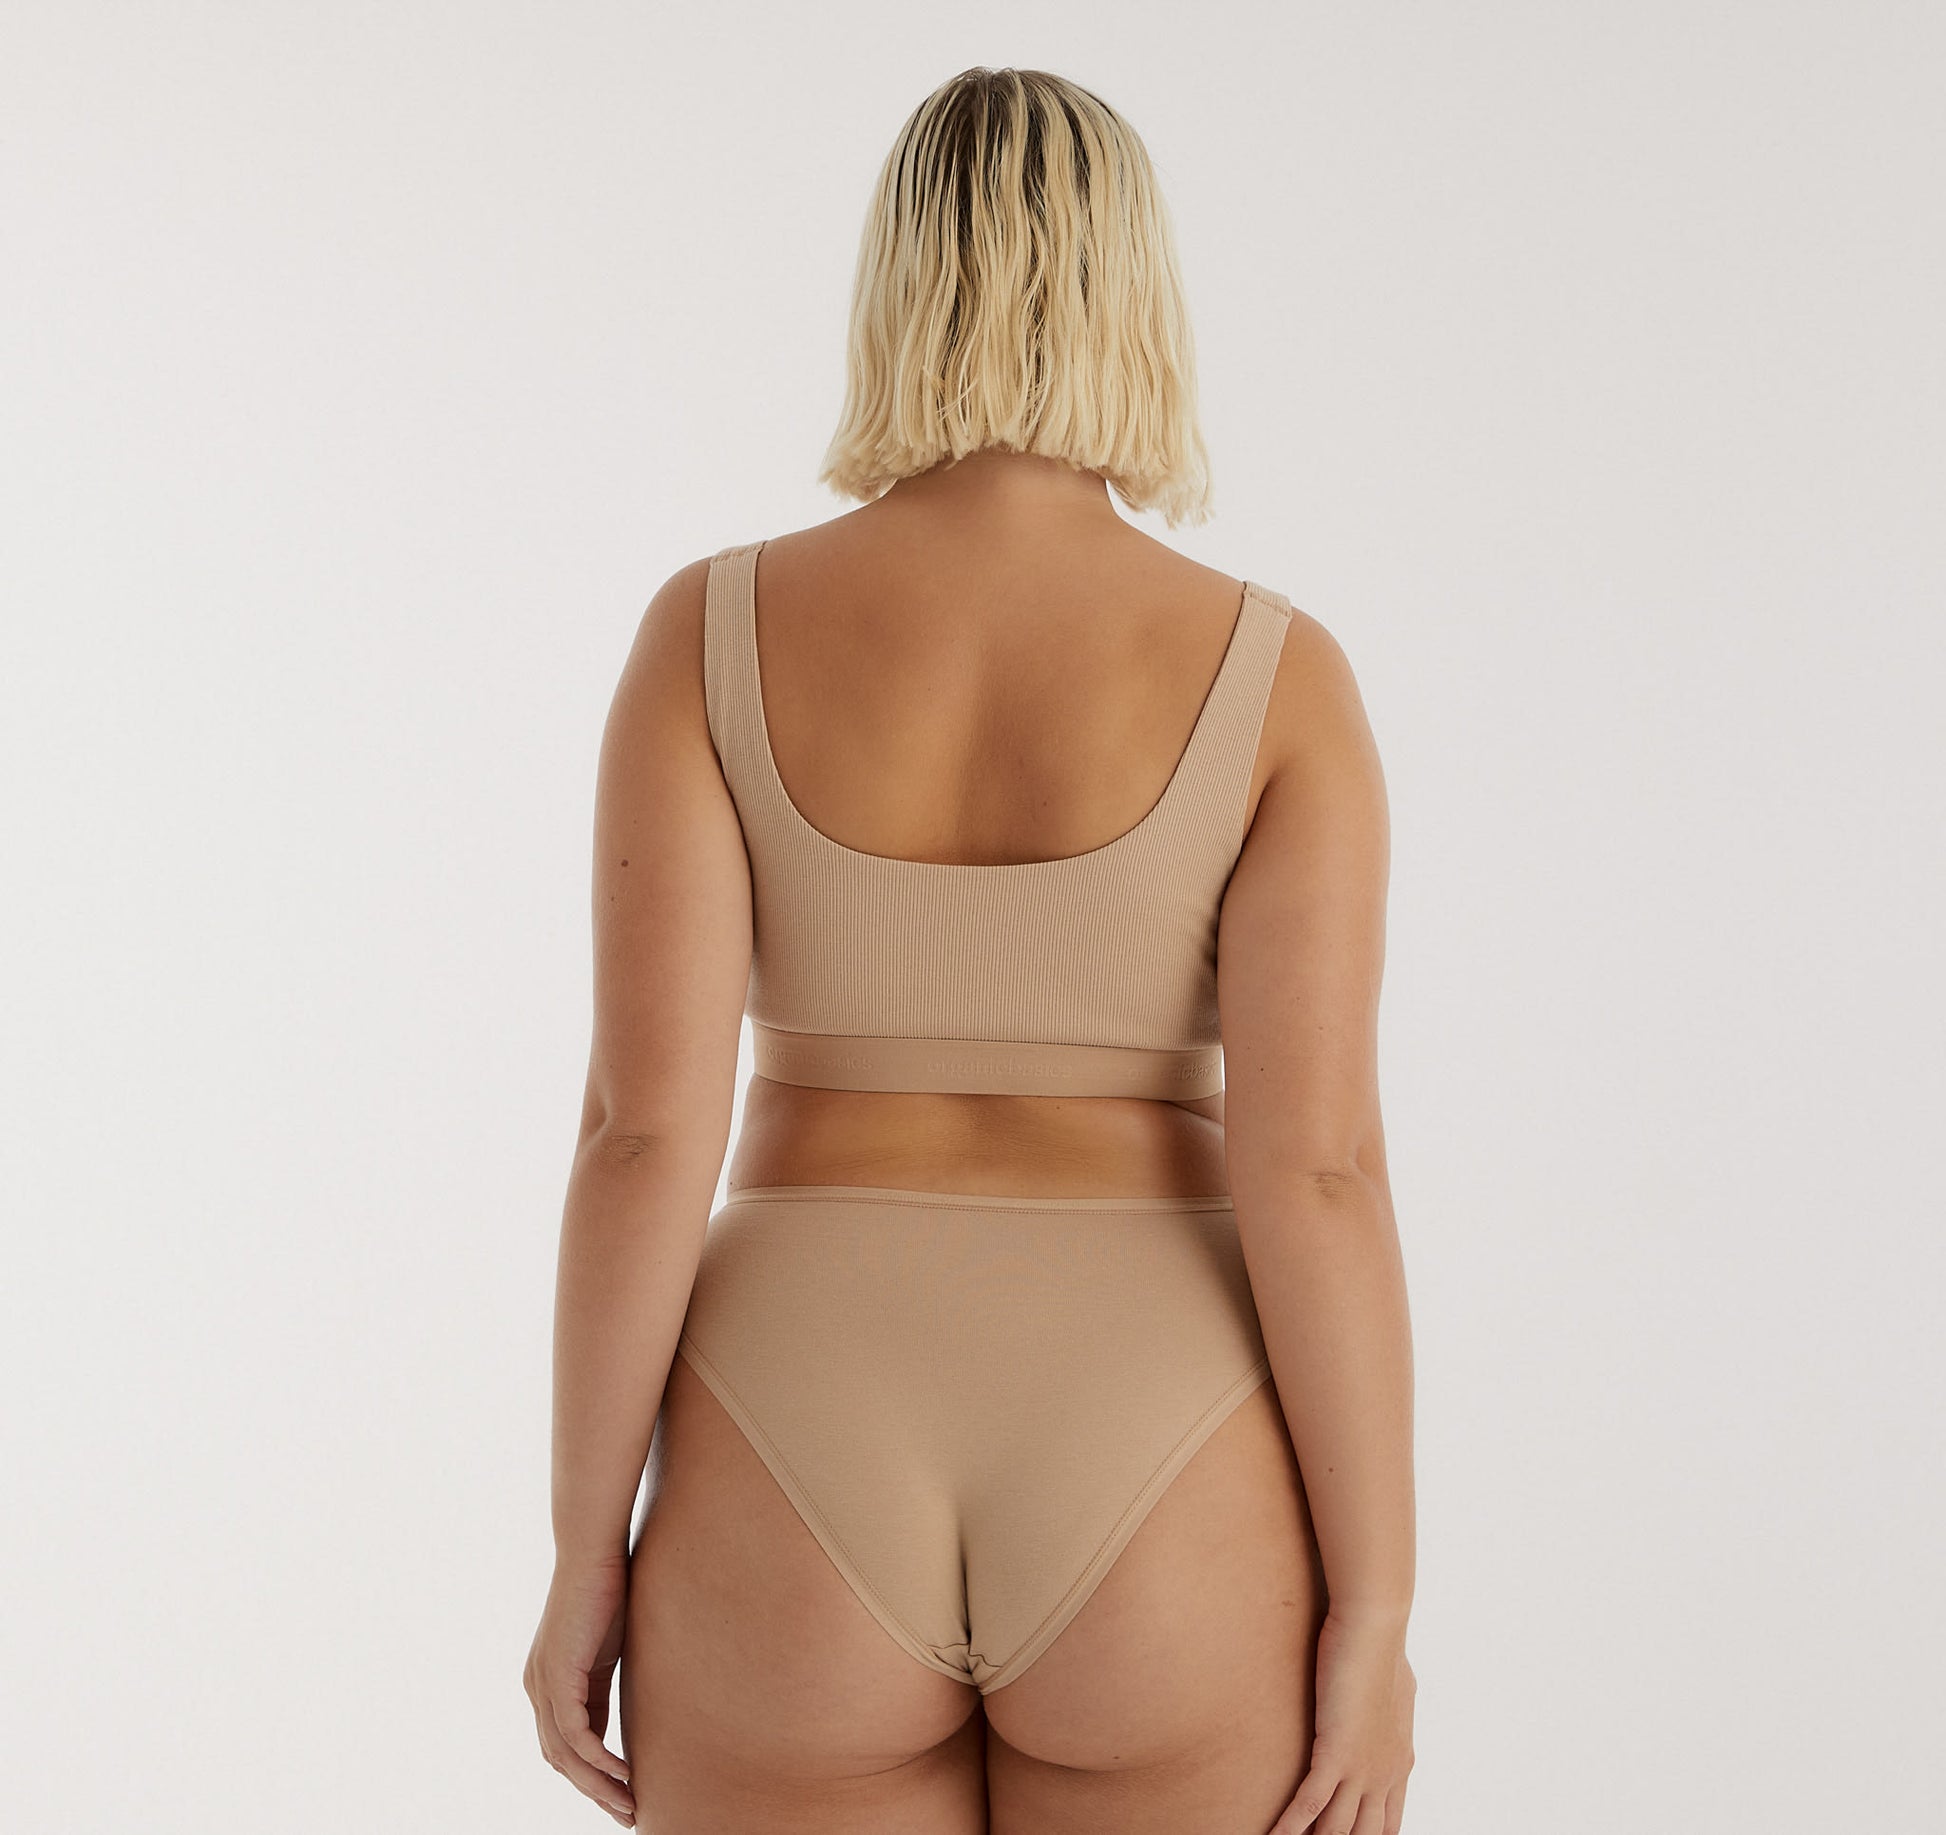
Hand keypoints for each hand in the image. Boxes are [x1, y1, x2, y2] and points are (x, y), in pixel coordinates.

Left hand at [524, 1557, 635, 1827]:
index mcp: (549, 1681)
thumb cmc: (608, 1587)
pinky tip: (624, 1775)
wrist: (595, 1550)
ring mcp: (544, 1684)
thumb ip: (606, 1681)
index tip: (624, 1793)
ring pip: (567, 1756)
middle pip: (562, 1759)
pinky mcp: (558, 1677)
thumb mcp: (608, 1647)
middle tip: (628, 1812)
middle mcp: (538, 1687)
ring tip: (630, 1804)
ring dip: (599, 1786)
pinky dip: (599, 1761)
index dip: (593, 1774)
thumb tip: (627, 1710)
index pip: (566, 1743)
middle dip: (595, 1791)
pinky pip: (576, 1736)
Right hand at [1269, 1608, 1415, 1833]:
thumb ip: (1388, 1713)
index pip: (1388, 1823)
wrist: (1374, 1627)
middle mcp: (1384, 1774)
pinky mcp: (1335, 1755)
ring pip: (1335, 1828)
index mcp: (1399, 1762)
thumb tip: (1381, 1706)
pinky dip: (1289, 1826)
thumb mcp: (1395, 1690)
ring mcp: (1362, 1769)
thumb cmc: (1384, 1646)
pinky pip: (1308, 1804)